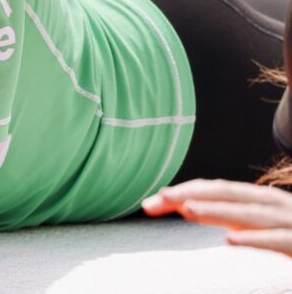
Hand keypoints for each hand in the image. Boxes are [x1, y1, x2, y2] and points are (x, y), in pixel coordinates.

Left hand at [143, 178, 291, 255]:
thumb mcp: (259, 222)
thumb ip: (228, 214)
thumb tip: (186, 206)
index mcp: (257, 198)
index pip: (214, 189)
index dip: (183, 191)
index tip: (151, 202)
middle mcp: (270, 204)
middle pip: (225, 194)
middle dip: (189, 194)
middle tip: (157, 200)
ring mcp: (287, 221)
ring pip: (247, 213)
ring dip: (215, 210)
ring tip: (186, 210)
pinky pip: (275, 239)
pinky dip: (253, 238)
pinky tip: (230, 240)